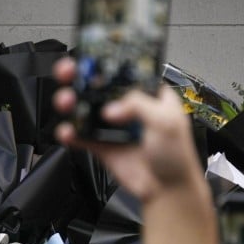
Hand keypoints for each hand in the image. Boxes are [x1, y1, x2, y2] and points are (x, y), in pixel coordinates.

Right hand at [52, 57, 201, 203]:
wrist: (166, 190)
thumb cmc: (177, 156)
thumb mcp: (167, 122)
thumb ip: (140, 106)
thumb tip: (113, 107)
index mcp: (148, 94)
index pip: (125, 70)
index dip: (108, 60)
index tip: (92, 52)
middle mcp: (127, 106)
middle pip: (98, 85)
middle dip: (79, 76)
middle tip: (69, 71)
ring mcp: (112, 126)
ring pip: (84, 108)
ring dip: (71, 102)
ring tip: (66, 101)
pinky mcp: (101, 145)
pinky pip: (79, 136)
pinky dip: (69, 133)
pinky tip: (67, 131)